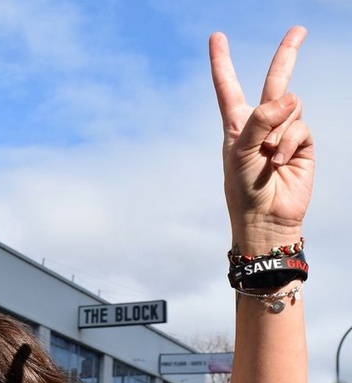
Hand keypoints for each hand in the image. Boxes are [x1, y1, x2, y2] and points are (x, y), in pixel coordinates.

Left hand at [210, 26, 313, 250]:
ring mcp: (283, 133)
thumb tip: (291, 97)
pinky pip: (300, 127)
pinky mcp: (302, 143)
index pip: (228, 87)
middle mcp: (261, 124)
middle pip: (276, 80)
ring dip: (278, 130)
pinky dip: (289, 143)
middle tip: (299, 29)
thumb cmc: (243, 189)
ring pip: (290, 107)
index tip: (216, 37)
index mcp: (236, 125)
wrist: (265, 218)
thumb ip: (260, 122)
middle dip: (288, 54)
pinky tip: (280, 162)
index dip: (222, 62)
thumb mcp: (240, 153)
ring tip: (268, 157)